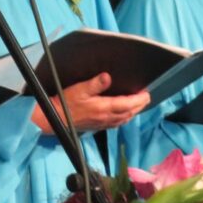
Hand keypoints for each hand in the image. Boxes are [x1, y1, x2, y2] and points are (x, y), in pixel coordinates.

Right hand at [31, 72, 149, 132]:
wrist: (54, 118)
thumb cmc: (66, 102)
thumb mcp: (79, 89)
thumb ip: (95, 83)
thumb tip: (108, 76)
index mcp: (104, 107)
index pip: (127, 104)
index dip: (139, 99)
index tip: (147, 93)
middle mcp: (106, 118)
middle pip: (129, 112)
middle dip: (140, 105)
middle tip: (146, 97)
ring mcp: (103, 123)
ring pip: (124, 119)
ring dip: (133, 112)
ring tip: (139, 104)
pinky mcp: (98, 126)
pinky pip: (117, 123)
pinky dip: (125, 117)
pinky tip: (124, 114)